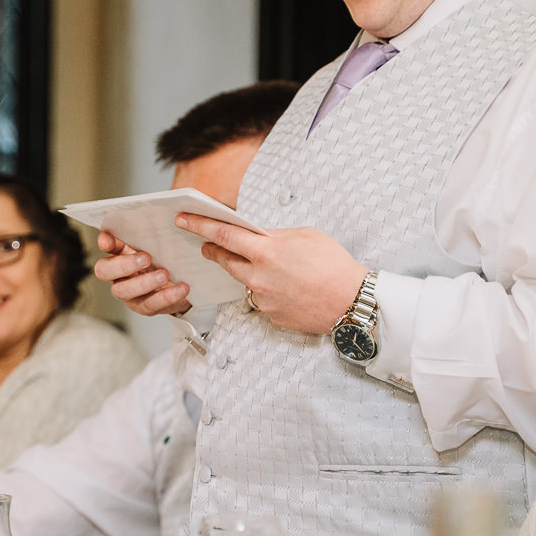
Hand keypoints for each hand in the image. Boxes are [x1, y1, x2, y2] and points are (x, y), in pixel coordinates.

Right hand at [93, 230, 192, 316]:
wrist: (185, 284)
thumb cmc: (167, 260)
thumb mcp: (160, 245)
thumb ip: (151, 235)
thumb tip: (153, 219)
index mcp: (121, 254)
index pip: (106, 245)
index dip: (105, 242)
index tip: (107, 241)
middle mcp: (119, 274)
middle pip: (105, 271)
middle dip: (123, 264)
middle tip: (146, 258)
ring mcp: (129, 293)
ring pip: (124, 291)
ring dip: (145, 282)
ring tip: (165, 274)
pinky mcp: (145, 307)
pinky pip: (151, 304)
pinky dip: (166, 296)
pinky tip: (181, 288)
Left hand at [174, 213, 367, 333]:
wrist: (352, 301)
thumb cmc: (333, 264)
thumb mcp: (305, 235)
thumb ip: (274, 235)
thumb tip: (257, 236)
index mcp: (266, 252)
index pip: (222, 235)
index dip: (199, 225)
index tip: (182, 219)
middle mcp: (258, 277)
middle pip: (225, 261)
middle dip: (214, 251)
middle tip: (207, 244)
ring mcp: (263, 299)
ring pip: (243, 281)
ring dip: (246, 271)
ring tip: (269, 266)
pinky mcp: (271, 316)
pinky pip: (260, 299)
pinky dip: (267, 290)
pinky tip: (287, 286)